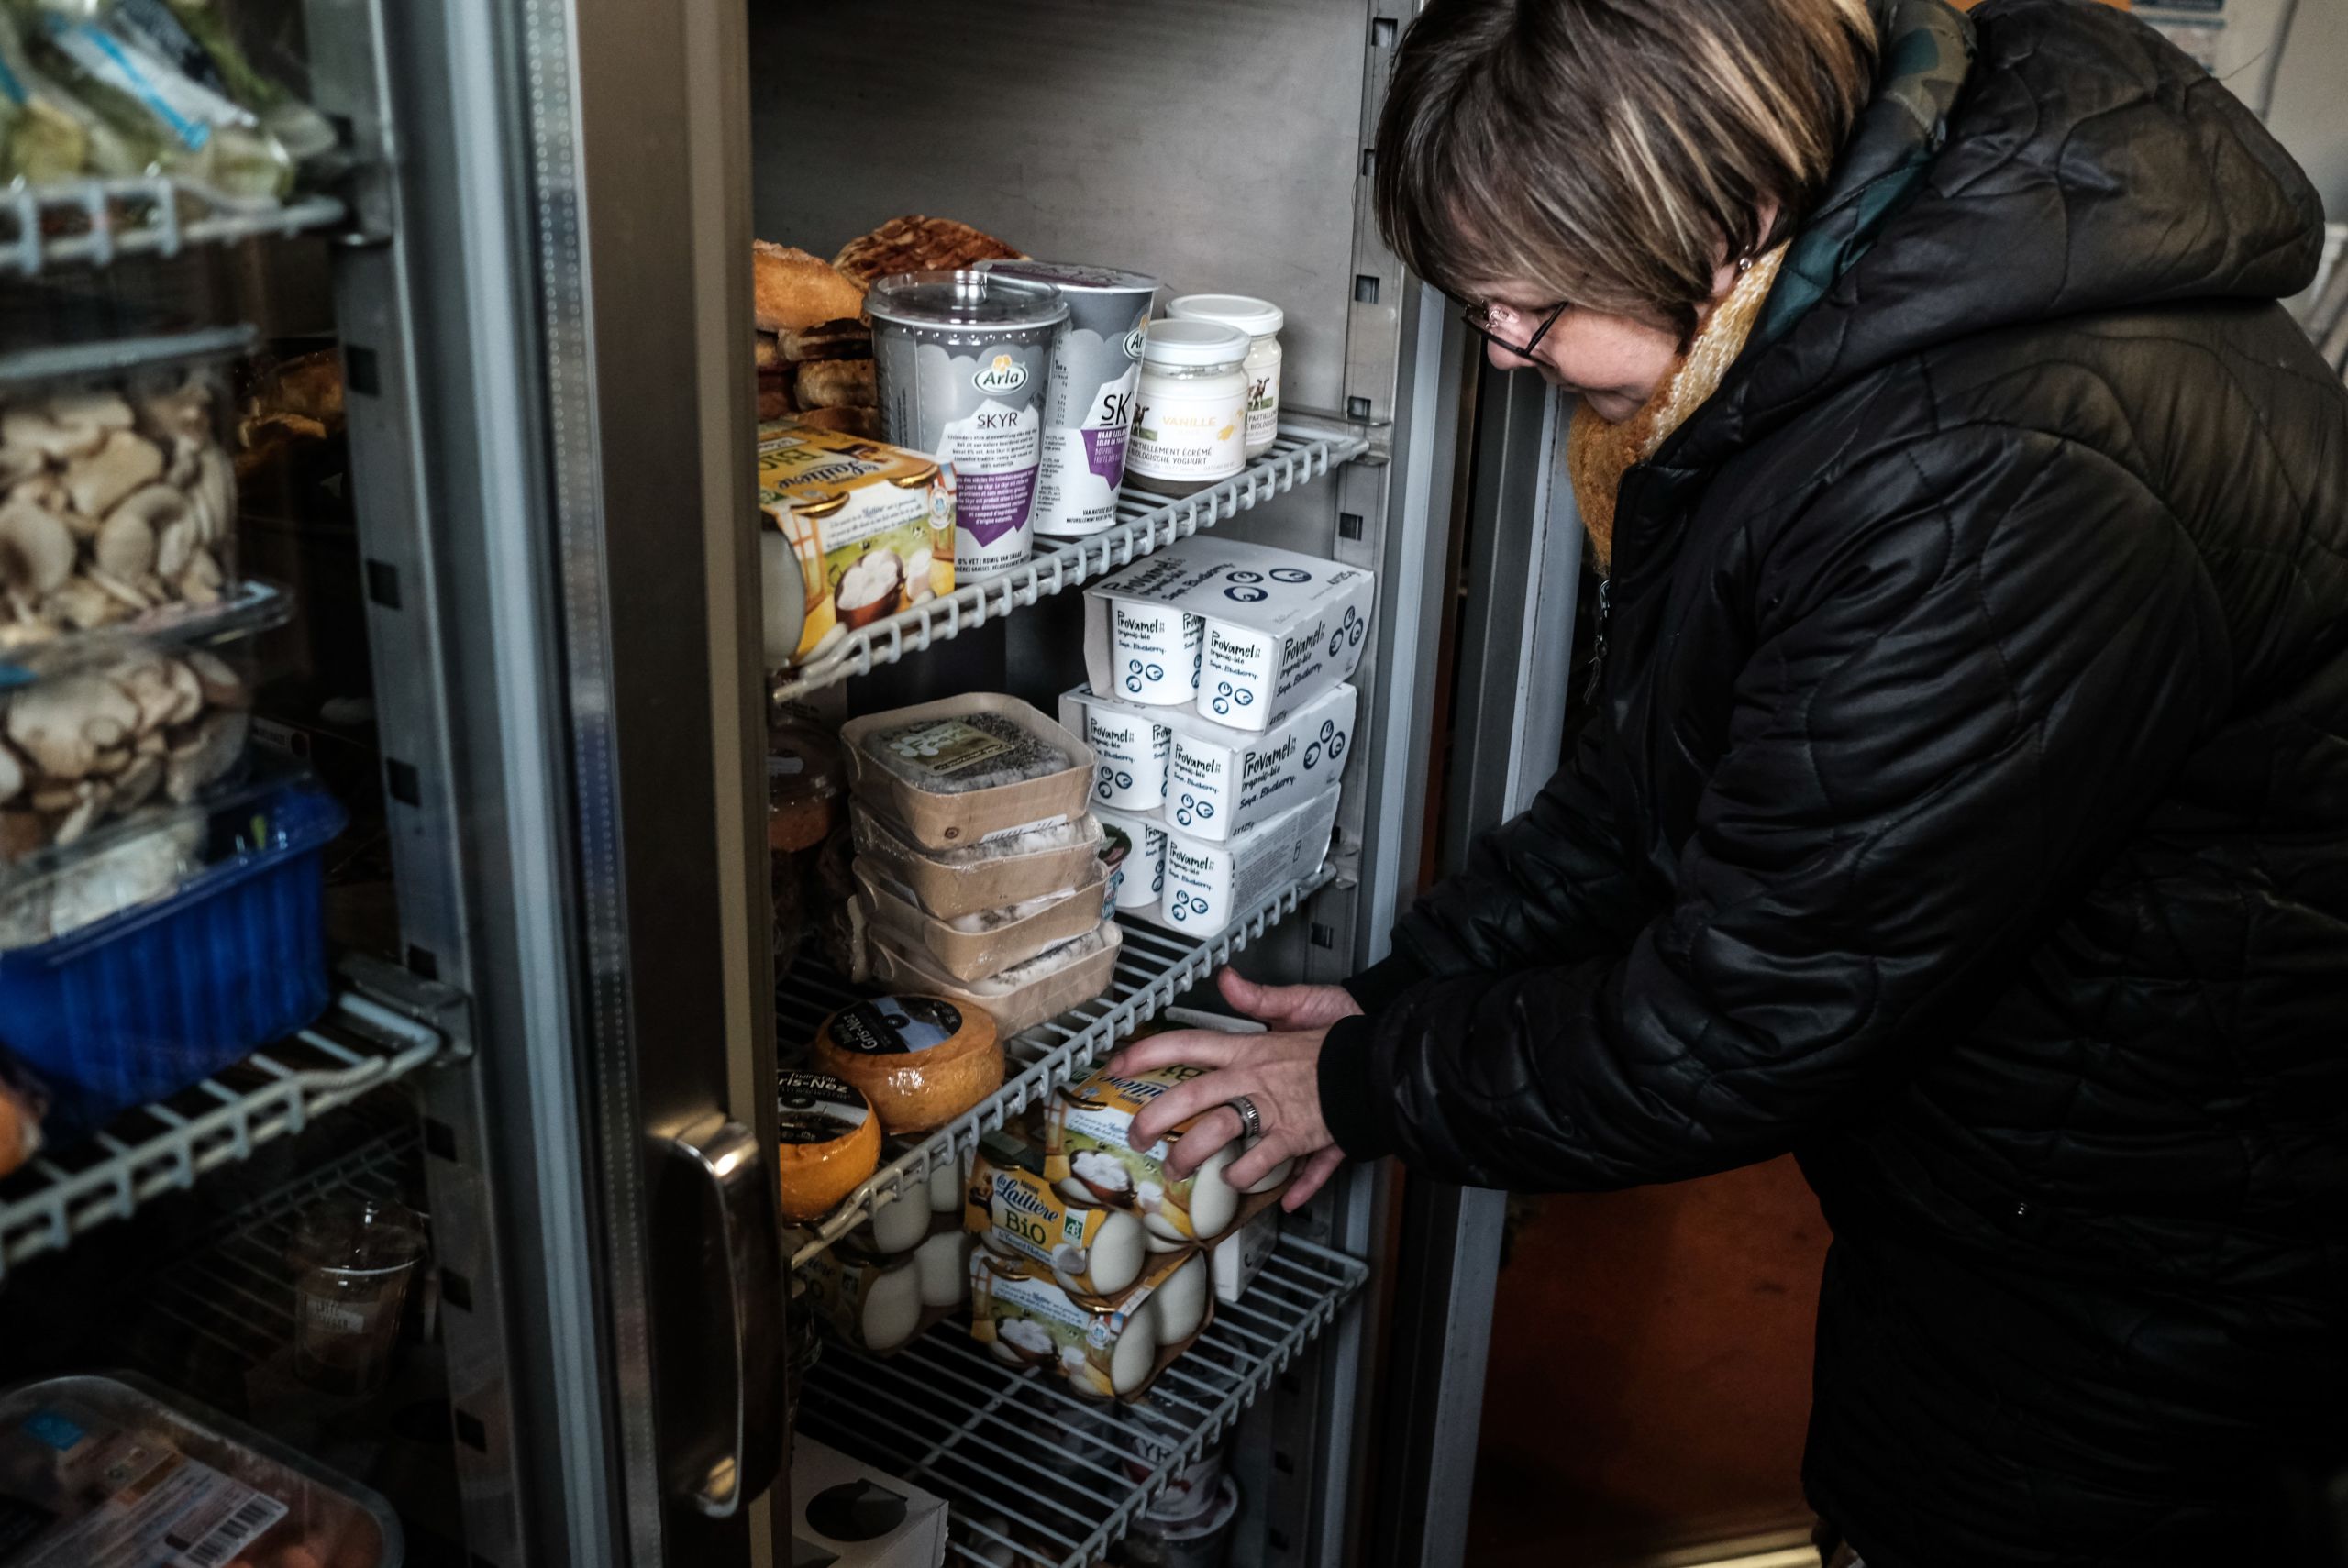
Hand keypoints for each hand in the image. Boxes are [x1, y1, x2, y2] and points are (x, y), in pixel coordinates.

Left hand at [1102, 968, 1364, 1211]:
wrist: (1388, 1055)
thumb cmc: (1347, 1027)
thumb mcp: (1300, 1001)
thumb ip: (1258, 996)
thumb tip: (1226, 977)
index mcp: (1250, 1050)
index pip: (1187, 1046)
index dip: (1147, 1054)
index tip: (1118, 1065)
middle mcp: (1256, 1083)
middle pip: (1193, 1101)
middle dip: (1158, 1121)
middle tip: (1137, 1136)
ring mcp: (1278, 1114)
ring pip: (1226, 1140)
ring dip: (1200, 1160)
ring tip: (1181, 1175)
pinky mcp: (1305, 1138)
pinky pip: (1289, 1167)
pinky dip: (1288, 1186)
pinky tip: (1281, 1200)